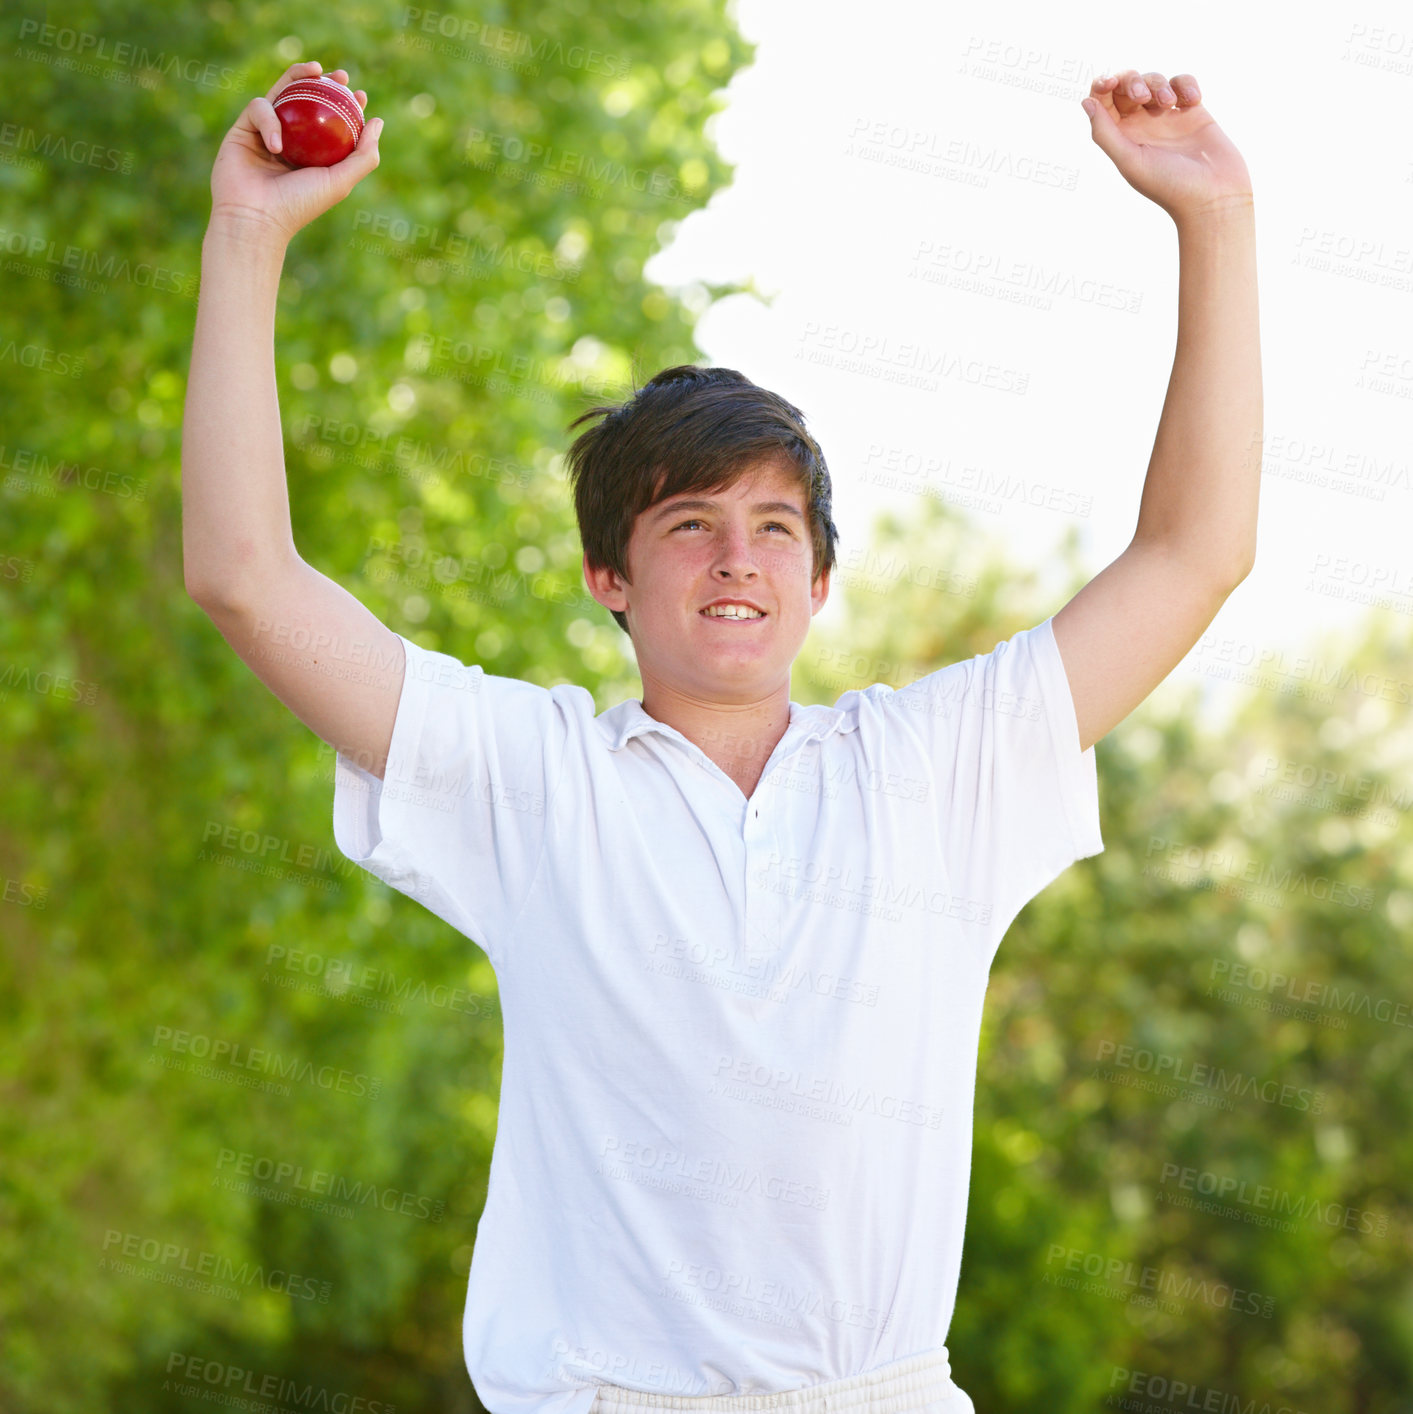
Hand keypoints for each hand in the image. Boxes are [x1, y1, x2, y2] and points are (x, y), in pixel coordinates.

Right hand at [209, 60, 383, 245]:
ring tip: (316, 70)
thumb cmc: (300, 204)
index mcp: (313, 156)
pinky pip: (259, 109)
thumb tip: (377, 121)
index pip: (330, 123)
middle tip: (340, 76)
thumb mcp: (340, 181)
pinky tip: (278, 146)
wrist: (255, 218)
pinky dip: (270, 121)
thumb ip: (363, 155)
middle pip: (306, 102)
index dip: (346, 105)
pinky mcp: (243, 129)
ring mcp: (266, 134)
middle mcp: (291, 143)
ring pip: (281, 94)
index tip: (360, 95)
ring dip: (298, 77)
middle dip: (323, 82)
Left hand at [1080, 70, 1251, 223]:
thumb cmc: (1169, 184)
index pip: (1102, 103)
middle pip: (1127, 85)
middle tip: (1142, 96)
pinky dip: (1186, 85)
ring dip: (1159, 85)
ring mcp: (1166, 117)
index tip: (1110, 83)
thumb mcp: (1130, 160)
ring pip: (1154, 81)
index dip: (1101, 86)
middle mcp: (1140, 126)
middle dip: (1132, 81)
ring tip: (1169, 104)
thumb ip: (1105, 133)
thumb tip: (1086, 102)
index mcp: (1120, 139)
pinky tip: (1193, 101)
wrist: (1213, 194)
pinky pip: (1183, 83)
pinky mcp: (1192, 111)